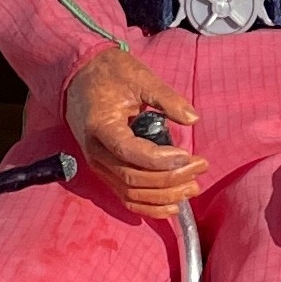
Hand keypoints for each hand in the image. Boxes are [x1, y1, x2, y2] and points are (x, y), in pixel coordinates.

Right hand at [65, 45, 202, 211]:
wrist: (80, 75)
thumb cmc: (111, 74)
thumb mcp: (141, 78)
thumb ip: (167, 99)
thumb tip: (193, 119)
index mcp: (101, 127)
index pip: (130, 152)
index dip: (161, 159)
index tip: (188, 154)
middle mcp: (95, 152)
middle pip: (133, 178)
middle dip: (171, 178)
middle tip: (200, 166)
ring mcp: (98, 165)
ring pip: (131, 193)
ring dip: (164, 195)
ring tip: (192, 186)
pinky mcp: (105, 172)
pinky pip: (126, 198)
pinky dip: (149, 207)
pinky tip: (173, 206)